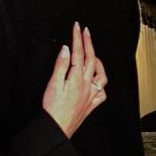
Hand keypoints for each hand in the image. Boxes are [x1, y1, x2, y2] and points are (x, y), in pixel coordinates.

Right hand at [42, 23, 107, 137]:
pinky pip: (102, 93)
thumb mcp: (53, 83)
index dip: (78, 38)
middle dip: (88, 43)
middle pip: (91, 59)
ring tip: (94, 54)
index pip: (78, 53)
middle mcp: (87, 85)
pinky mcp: (91, 105)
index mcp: (77, 78)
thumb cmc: (53, 109)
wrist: (57, 129)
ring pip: (101, 75)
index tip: (77, 27)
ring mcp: (91, 95)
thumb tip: (66, 49)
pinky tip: (97, 81)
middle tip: (85, 31)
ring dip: (99, 62)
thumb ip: (61, 65)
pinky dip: (101, 84)